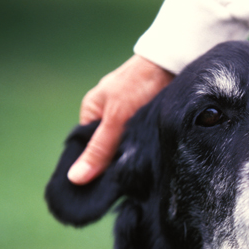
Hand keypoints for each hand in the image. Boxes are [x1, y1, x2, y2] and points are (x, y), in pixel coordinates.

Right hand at [67, 55, 173, 184]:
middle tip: (127, 179)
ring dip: (134, 155)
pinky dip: (146, 148)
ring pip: (128, 145)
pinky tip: (152, 159)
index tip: (104, 186)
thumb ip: (100, 149)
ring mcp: (129, 117)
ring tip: (140, 172)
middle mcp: (109, 115)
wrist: (173, 62)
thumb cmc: (139, 84)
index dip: (95, 167)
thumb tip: (75, 178)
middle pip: (108, 149)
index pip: (87, 149)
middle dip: (117, 162)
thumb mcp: (116, 119)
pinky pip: (143, 140)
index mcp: (92, 112)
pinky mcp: (149, 119)